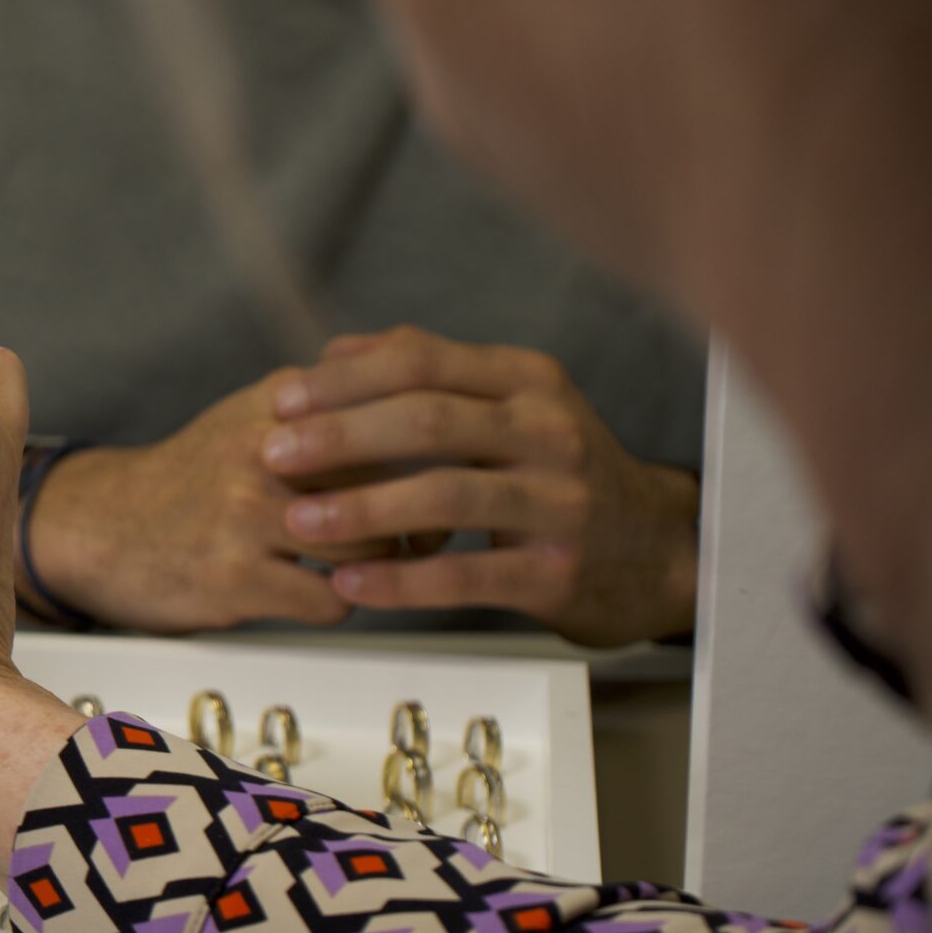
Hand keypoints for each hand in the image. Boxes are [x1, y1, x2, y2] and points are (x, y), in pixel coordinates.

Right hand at [22, 374, 408, 633]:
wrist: (100, 527)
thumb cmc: (193, 476)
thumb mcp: (255, 413)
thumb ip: (331, 394)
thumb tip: (419, 374)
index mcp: (279, 403)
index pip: (392, 410)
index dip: (437, 444)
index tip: (459, 464)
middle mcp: (264, 450)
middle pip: (391, 476)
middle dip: (424, 506)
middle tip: (435, 522)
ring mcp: (248, 515)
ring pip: (370, 541)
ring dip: (387, 560)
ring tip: (381, 560)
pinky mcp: (235, 578)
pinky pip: (332, 598)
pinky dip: (342, 600)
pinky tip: (326, 589)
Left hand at [266, 326, 701, 645]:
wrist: (660, 551)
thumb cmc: (559, 472)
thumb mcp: (509, 405)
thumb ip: (427, 373)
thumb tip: (335, 349)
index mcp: (527, 381)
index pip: (423, 361)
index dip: (345, 379)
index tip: (281, 399)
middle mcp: (549, 431)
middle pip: (429, 419)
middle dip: (341, 436)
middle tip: (272, 454)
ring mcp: (559, 502)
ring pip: (448, 496)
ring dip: (363, 508)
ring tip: (299, 521)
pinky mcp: (558, 572)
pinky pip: (467, 575)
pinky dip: (401, 579)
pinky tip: (349, 582)